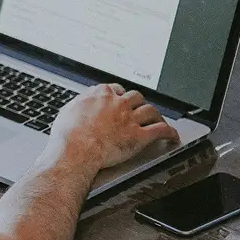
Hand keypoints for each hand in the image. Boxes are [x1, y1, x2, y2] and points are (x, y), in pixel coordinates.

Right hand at [50, 83, 179, 171]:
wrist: (76, 150)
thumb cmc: (67, 134)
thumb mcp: (67, 110)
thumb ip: (78, 104)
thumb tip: (79, 105)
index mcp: (100, 94)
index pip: (115, 89)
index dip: (119, 94)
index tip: (120, 98)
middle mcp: (117, 103)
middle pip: (135, 97)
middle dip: (138, 102)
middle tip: (139, 108)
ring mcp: (130, 119)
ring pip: (150, 110)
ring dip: (155, 115)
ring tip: (158, 119)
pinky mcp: (139, 136)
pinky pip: (160, 130)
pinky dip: (169, 132)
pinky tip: (172, 136)